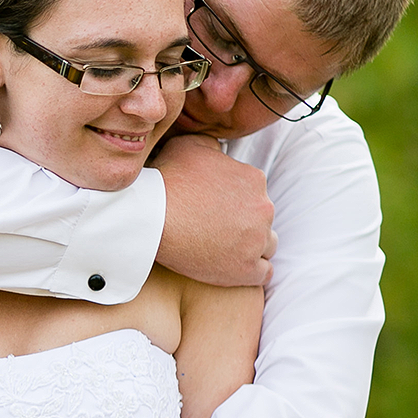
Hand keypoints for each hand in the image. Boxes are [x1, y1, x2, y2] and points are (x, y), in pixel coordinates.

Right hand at [155, 135, 275, 286]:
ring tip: (224, 249)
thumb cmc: (166, 180)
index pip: (255, 193)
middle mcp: (263, 208)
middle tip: (216, 229)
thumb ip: (213, 145)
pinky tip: (232, 267)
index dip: (236, 202)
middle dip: (245, 224)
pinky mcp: (246, 269)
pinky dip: (249, 271)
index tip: (216, 209)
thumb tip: (219, 151)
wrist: (150, 217)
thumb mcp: (190, 145)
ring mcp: (256, 240)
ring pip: (266, 245)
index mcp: (254, 179)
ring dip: (249, 246)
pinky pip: (263, 273)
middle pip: (262, 219)